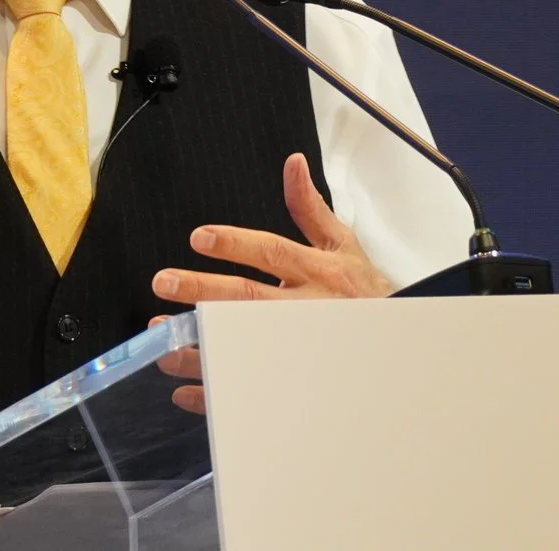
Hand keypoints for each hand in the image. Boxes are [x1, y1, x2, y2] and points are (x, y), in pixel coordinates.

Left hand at [149, 153, 391, 412]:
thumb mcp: (343, 245)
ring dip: (199, 345)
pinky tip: (183, 389)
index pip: (272, 253)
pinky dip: (214, 394)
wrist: (396, 345)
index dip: (236, 244)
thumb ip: (310, 208)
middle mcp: (305, 310)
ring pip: (242, 347)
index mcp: (316, 273)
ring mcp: (296, 349)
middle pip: (247, 299)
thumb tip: (293, 165)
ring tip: (162, 338)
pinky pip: (248, 391)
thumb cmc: (364, 293)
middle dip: (203, 291)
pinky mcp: (293, 382)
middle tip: (164, 282)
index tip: (199, 238)